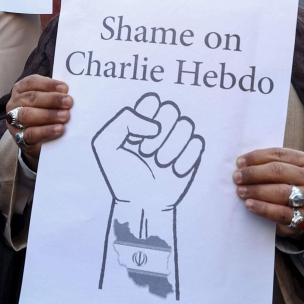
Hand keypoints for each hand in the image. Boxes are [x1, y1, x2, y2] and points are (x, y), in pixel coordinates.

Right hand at [6, 75, 71, 170]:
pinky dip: (46, 131)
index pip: (32, 82)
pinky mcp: (18, 137)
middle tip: (68, 102)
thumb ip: (55, 95)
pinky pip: (30, 134)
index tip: (64, 88)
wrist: (38, 140)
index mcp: (21, 89)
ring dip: (49, 115)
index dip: (48, 84)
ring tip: (65, 116)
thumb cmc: (44, 113)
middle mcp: (14, 103)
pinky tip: (59, 129)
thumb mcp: (47, 101)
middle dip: (52, 99)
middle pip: (31, 98)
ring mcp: (13, 120)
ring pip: (28, 115)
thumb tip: (69, 93)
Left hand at [92, 92, 203, 210]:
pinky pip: (197, 143)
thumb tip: (155, 125)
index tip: (135, 138)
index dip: (145, 117)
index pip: (152, 100)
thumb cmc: (120, 174)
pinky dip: (184, 159)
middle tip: (145, 153)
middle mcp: (161, 125)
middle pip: (171, 109)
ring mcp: (178, 139)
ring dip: (171, 148)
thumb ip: (123, 121)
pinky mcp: (192, 154)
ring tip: (159, 164)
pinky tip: (174, 172)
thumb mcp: (106, 145)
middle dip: (157, 135)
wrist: (140, 203)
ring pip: (186, 125)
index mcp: (141, 119)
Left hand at [234, 148, 303, 237]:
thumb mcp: (282, 172)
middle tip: (237, 177)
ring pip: (280, 191)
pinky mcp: (303, 218)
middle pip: (278, 171)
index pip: (278, 154)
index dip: (256, 157)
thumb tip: (241, 164)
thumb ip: (267, 165)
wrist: (300, 213)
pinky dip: (263, 208)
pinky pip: (280, 212)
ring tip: (240, 191)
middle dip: (254, 173)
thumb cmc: (285, 186)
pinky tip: (249, 204)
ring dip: (256, 190)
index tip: (239, 162)